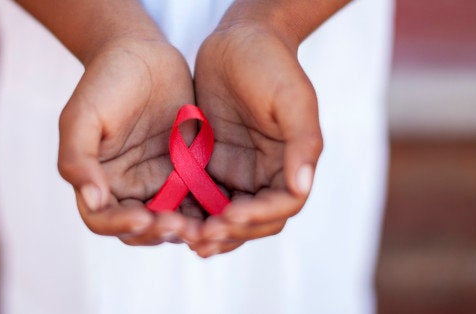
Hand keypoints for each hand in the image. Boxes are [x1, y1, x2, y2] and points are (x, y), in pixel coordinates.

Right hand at [58, 36, 201, 245]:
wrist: (142, 53)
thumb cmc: (105, 81)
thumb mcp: (82, 116)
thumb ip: (78, 158)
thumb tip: (92, 199)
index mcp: (98, 181)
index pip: (104, 219)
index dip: (121, 225)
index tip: (145, 217)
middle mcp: (129, 189)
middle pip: (141, 229)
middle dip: (159, 232)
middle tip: (181, 226)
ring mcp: (161, 182)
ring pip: (174, 221)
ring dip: (187, 228)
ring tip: (205, 225)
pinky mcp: (190, 172)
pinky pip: (201, 199)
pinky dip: (209, 209)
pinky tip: (223, 207)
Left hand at [190, 22, 322, 256]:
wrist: (237, 40)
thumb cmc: (270, 63)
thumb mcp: (292, 97)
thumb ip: (303, 142)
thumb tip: (302, 187)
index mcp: (292, 162)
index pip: (282, 204)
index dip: (258, 217)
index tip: (229, 216)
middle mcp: (268, 174)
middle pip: (255, 220)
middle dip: (231, 231)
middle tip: (202, 237)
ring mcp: (239, 172)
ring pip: (228, 216)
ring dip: (211, 231)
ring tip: (187, 238)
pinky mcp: (212, 165)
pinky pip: (202, 198)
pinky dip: (192, 212)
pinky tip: (173, 218)